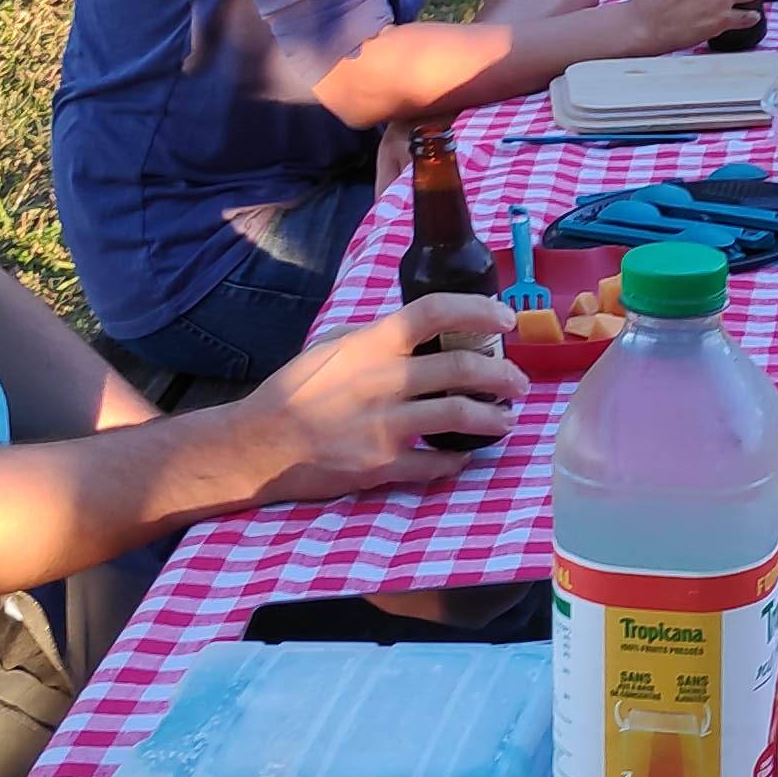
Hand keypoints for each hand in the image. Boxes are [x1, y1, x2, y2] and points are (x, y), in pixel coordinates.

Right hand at [226, 300, 525, 499]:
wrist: (259, 445)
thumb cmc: (294, 390)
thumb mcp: (330, 345)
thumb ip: (374, 335)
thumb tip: (418, 329)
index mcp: (370, 344)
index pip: (434, 312)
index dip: (477, 310)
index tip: (505, 319)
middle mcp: (383, 381)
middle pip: (460, 369)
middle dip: (502, 375)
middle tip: (518, 383)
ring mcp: (384, 426)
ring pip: (459, 418)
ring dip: (493, 419)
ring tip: (506, 420)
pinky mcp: (382, 466)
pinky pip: (435, 464)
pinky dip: (456, 461)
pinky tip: (465, 457)